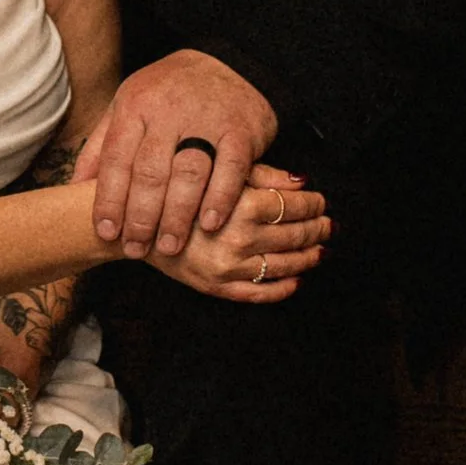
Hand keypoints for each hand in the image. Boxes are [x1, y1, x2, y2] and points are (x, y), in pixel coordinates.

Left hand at [76, 51, 278, 259]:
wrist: (230, 61)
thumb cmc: (170, 92)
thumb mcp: (128, 104)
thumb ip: (102, 144)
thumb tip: (75, 185)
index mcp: (136, 106)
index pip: (117, 160)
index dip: (109, 200)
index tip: (106, 233)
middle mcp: (169, 112)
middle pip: (151, 172)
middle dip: (141, 217)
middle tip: (137, 249)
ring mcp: (207, 120)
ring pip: (188, 173)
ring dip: (177, 215)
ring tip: (168, 246)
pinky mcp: (241, 129)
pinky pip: (231, 168)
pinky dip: (220, 198)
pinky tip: (209, 224)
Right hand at [161, 163, 330, 305]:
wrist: (136, 224)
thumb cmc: (178, 190)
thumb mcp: (219, 170)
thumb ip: (263, 174)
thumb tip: (302, 181)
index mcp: (240, 206)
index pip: (293, 206)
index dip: (314, 203)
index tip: (321, 200)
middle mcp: (238, 239)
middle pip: (294, 235)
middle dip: (317, 228)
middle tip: (329, 224)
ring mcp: (229, 268)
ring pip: (285, 265)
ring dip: (309, 257)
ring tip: (321, 249)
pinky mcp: (218, 288)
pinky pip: (260, 294)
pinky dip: (284, 288)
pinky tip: (297, 280)